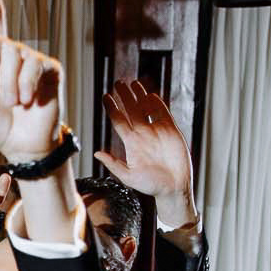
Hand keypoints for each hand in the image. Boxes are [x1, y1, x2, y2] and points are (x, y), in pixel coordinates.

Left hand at [96, 78, 195, 227]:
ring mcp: (156, 130)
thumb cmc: (151, 186)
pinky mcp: (171, 130)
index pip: (119, 121)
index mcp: (131, 143)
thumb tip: (96, 153)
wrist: (173, 188)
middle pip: (131, 110)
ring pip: (146, 108)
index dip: (112, 108)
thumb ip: (114, 164)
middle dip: (124, 96)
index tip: (105, 96)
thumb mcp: (129, 177)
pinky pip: (163, 112)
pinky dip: (157, 103)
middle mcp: (142, 134)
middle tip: (118, 83)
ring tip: (133, 82)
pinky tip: (150, 95)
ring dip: (140, 96)